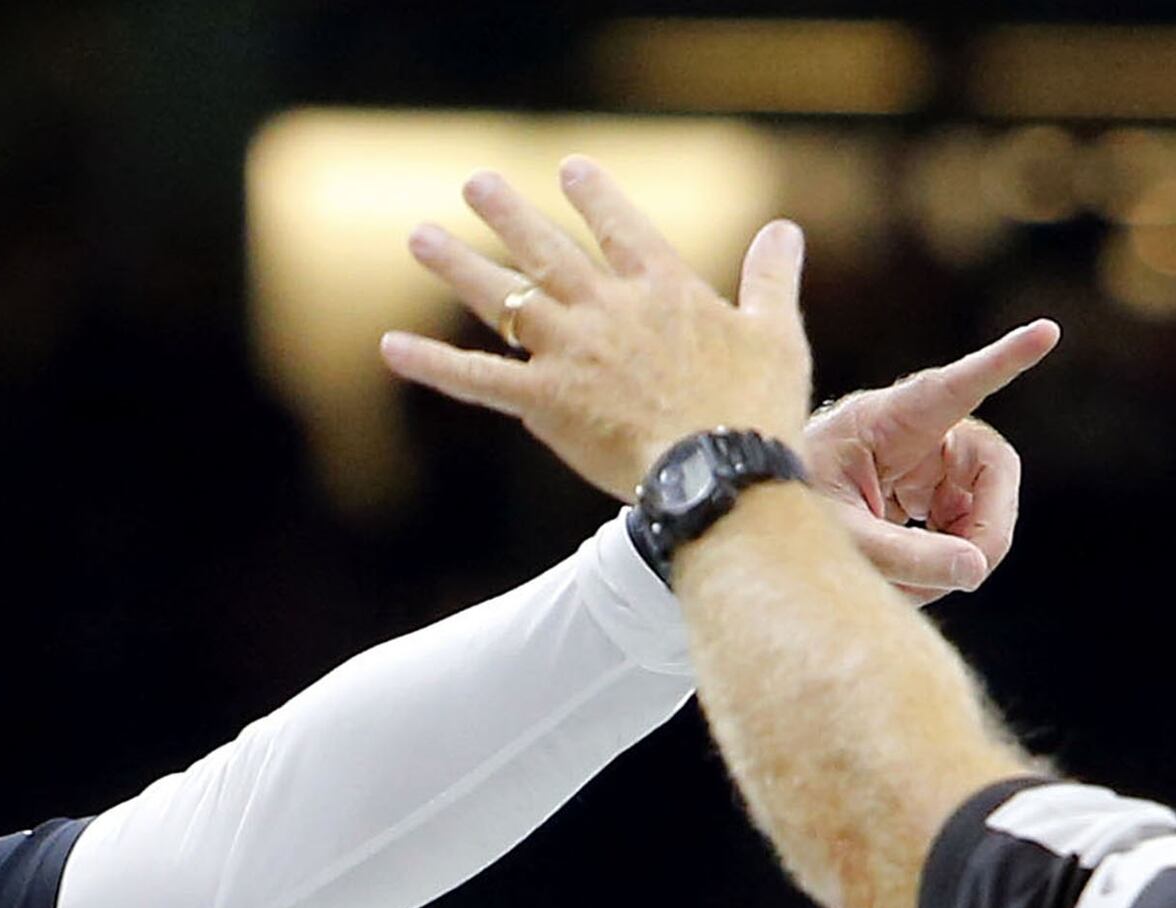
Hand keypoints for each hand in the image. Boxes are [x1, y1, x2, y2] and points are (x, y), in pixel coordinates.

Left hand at [381, 159, 813, 500]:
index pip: (621, 228)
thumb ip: (771, 278)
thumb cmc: (755, 409)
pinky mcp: (544, 402)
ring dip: (458, 266)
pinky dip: (433, 364)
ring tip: (419, 237)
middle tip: (475, 182)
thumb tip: (784, 229)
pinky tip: (392, 347)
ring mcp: (570, 352)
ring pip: (503, 299)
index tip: (570, 170)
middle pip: (547, 250)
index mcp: (663, 290)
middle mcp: (607, 309)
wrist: (717, 469)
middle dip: (508, 213)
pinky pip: (477, 380)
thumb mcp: (776, 333)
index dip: (595, 197)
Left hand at [801, 321, 1057, 604]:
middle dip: (990, 527)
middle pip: (994, 469)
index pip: (953, 386)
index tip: (1046, 331)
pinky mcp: (929, 494)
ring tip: (908, 583)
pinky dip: (944, 564)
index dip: (1002, 361)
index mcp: (888, 418)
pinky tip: (906, 579)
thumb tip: (977, 570)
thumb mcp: (841, 535)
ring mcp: (929, 463)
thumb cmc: (789, 508)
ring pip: (983, 508)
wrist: (764, 516)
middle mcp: (920, 432)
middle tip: (969, 574)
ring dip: (959, 554)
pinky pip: (963, 531)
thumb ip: (903, 556)